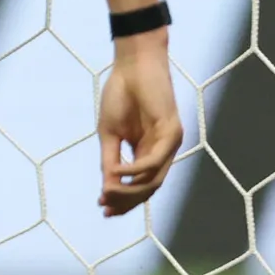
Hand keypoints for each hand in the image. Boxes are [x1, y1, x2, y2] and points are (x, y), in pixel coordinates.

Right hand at [97, 31, 181, 216]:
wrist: (133, 66)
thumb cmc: (120, 95)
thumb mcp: (109, 134)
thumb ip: (110, 160)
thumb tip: (107, 187)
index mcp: (147, 152)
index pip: (139, 185)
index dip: (122, 199)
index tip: (102, 208)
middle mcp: (163, 152)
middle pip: (148, 188)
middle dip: (126, 200)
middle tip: (104, 206)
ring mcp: (170, 143)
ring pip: (154, 179)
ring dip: (130, 190)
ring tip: (107, 192)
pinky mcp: (172, 132)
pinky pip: (154, 160)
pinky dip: (135, 169)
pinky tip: (117, 171)